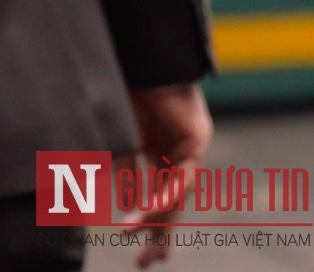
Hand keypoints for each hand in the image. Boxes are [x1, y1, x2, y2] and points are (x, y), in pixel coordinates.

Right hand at [123, 83, 211, 266]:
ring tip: (144, 248)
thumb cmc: (131, 93)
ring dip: (160, 221)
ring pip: (178, 194)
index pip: (160, 195)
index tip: (138, 248)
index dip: (150, 222)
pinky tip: (147, 215)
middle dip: (160, 233)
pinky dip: (163, 196)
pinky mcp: (197, 138)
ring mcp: (192, 146)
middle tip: (146, 263)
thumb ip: (123, 169)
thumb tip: (116, 201)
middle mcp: (181, 152)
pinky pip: (181, 175)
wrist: (147, 62)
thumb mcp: (122, 141)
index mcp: (163, 152)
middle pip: (174, 201)